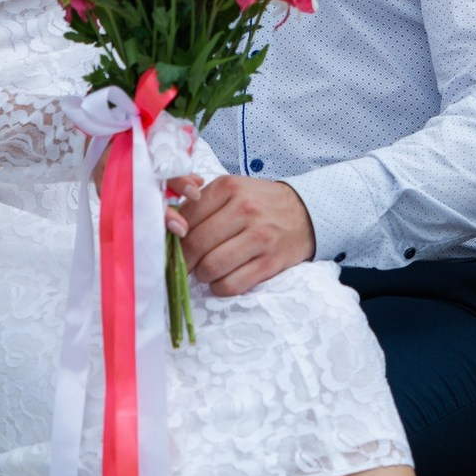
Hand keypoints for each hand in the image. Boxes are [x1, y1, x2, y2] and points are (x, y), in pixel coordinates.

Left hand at [174, 174, 316, 295]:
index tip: (173, 247)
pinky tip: (224, 278)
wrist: (307, 212)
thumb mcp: (232, 190)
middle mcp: (245, 209)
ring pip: (210, 268)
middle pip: (195, 245)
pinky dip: (220, 287)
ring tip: (208, 269)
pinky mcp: (270, 263)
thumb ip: (200, 204)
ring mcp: (260, 237)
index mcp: (229, 187)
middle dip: (184, 261)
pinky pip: (231, 285)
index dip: (173, 238)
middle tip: (185, 264)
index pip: (185, 219)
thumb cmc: (260, 203)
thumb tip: (169, 229)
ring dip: (203, 275)